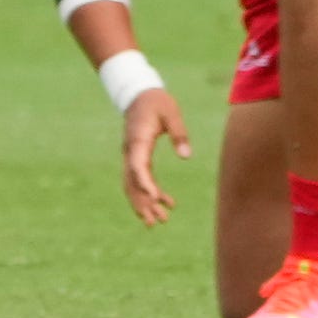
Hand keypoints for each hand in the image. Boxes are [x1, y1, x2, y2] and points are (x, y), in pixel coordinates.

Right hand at [118, 83, 189, 223]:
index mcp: (138, 141)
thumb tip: (186, 157)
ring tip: (159, 221)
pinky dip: (150, 192)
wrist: (139, 95)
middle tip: (158, 222)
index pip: (138, 166)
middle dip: (144, 203)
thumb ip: (179, 133)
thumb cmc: (158, 102)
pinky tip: (166, 203)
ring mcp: (131, 156)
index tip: (155, 198)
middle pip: (133, 183)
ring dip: (145, 203)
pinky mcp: (136, 158)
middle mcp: (130, 152)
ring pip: (134, 185)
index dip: (145, 183)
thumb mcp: (172, 113)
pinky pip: (140, 179)